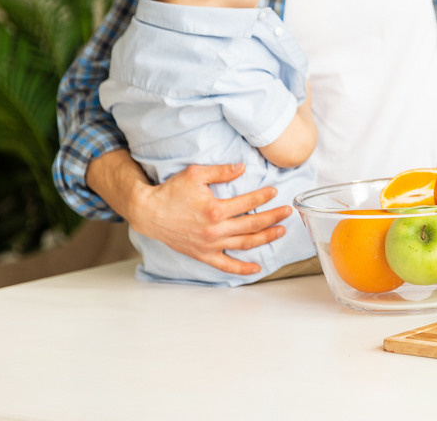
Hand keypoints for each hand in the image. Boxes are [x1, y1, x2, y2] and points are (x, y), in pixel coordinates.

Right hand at [130, 162, 291, 275]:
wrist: (148, 212)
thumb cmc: (171, 191)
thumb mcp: (195, 174)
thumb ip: (221, 171)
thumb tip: (243, 167)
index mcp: (215, 209)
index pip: (248, 203)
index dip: (264, 197)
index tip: (274, 192)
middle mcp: (215, 230)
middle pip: (252, 225)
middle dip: (273, 217)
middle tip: (287, 211)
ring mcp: (210, 245)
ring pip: (245, 244)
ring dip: (266, 238)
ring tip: (281, 231)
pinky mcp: (203, 255)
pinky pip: (226, 265)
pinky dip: (243, 269)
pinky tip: (257, 268)